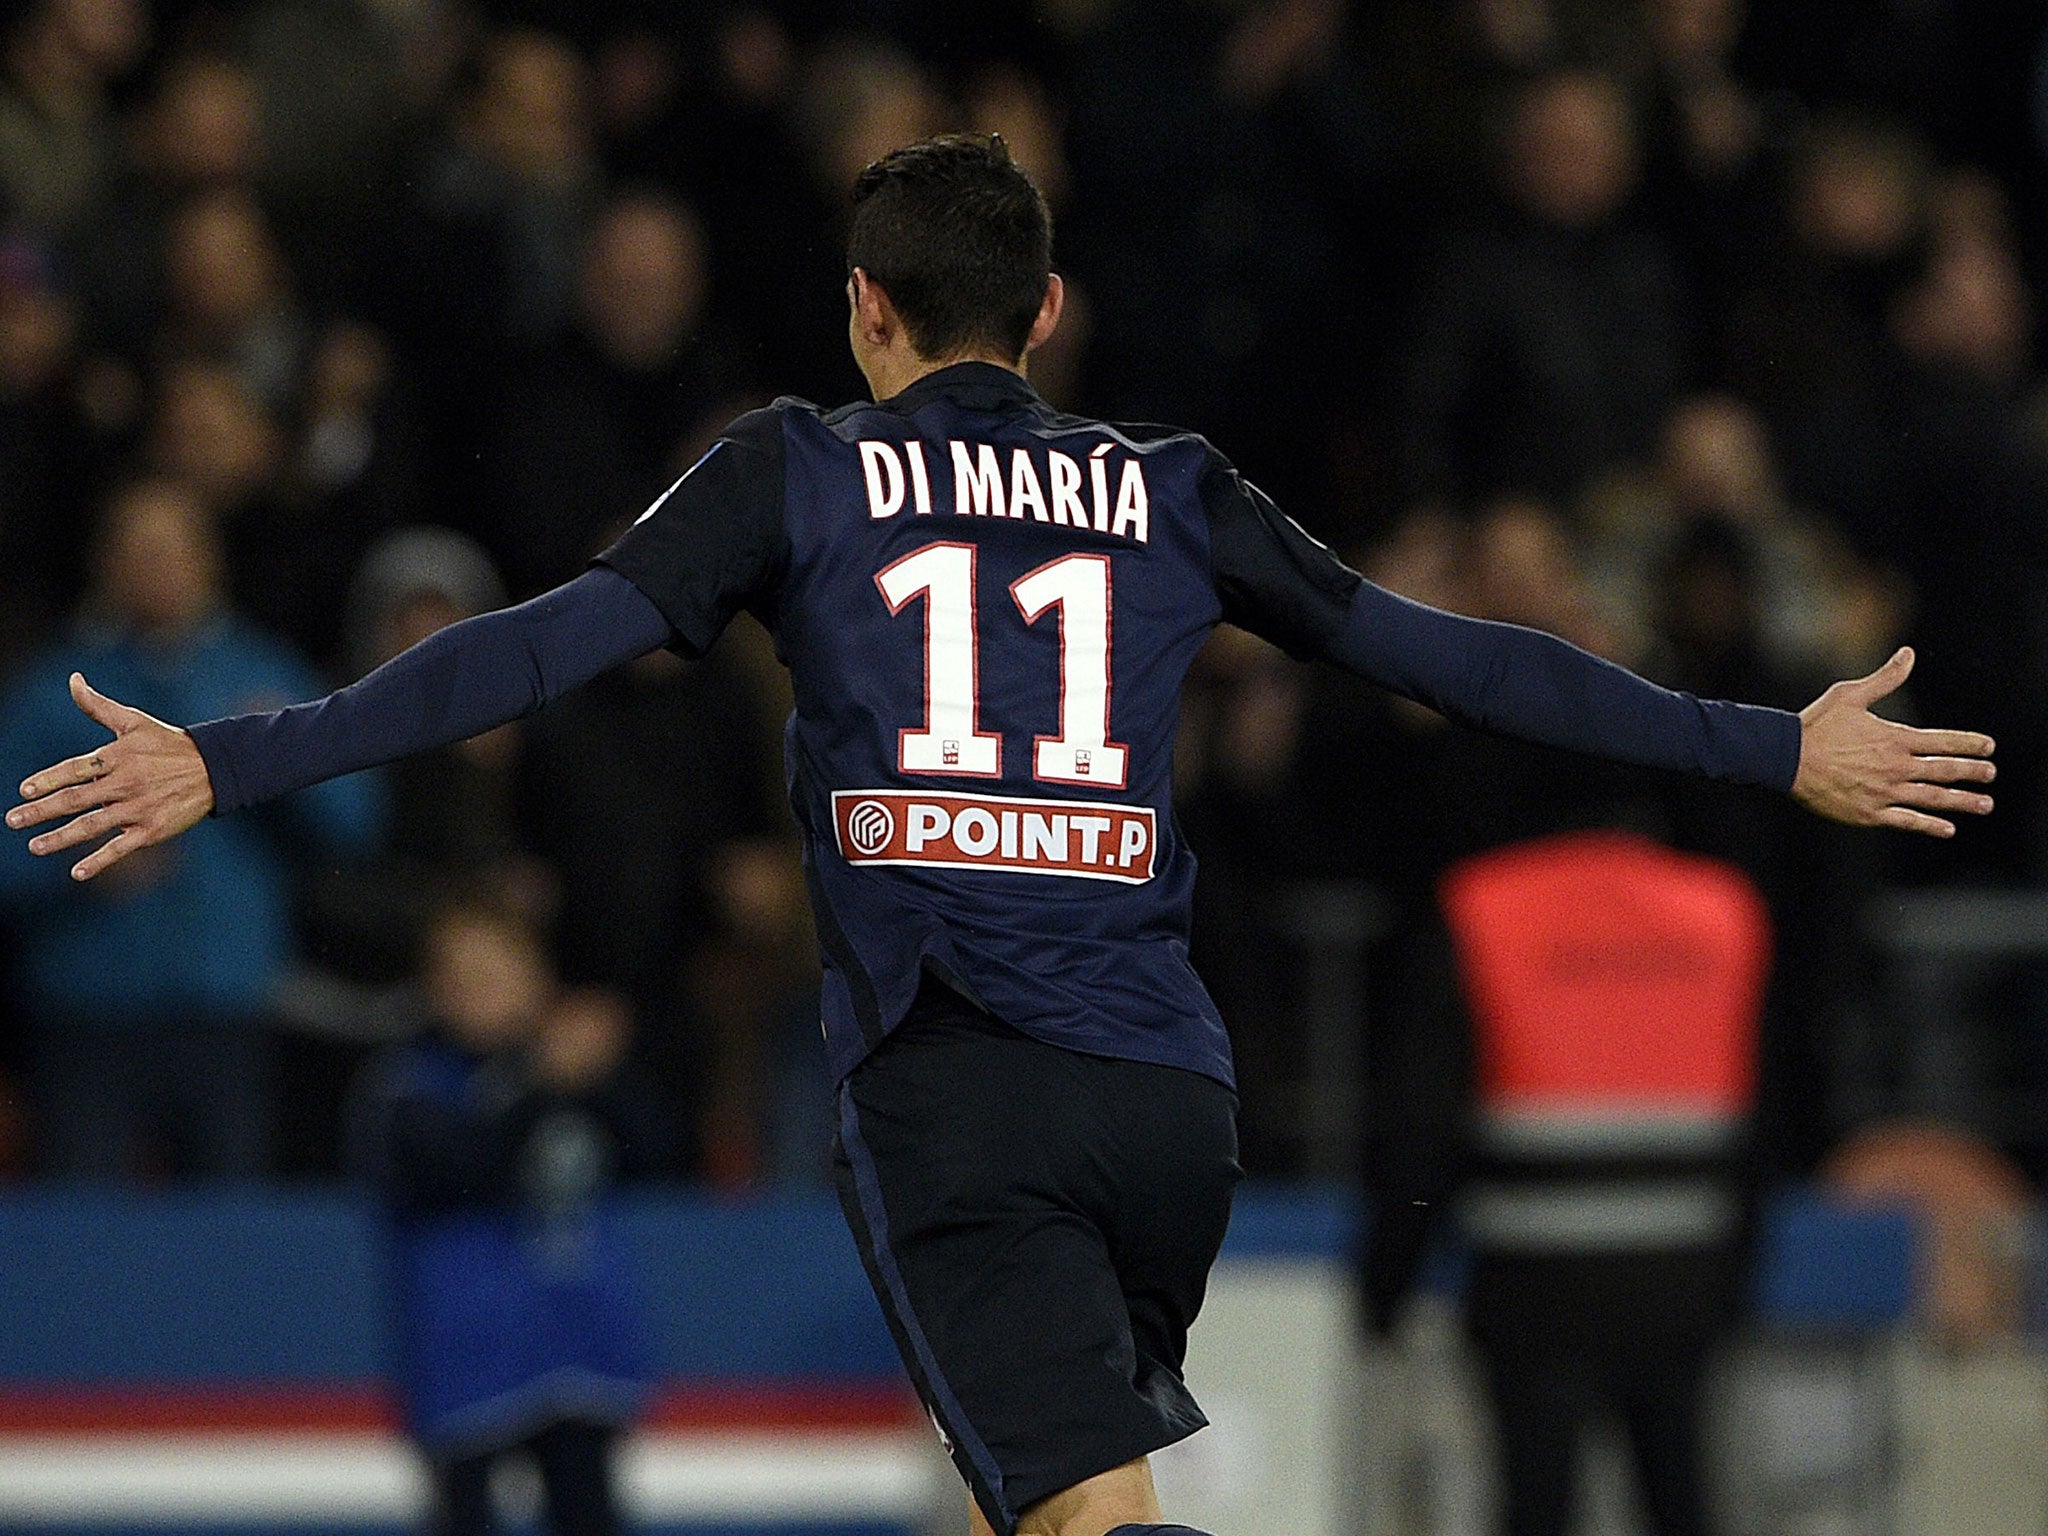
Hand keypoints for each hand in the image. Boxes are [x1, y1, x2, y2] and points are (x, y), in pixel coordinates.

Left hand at [5, 674, 215, 879]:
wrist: (214, 769)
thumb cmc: (168, 743)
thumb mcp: (134, 721)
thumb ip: (97, 705)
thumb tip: (72, 679)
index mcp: (117, 757)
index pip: (74, 769)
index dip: (48, 780)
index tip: (24, 790)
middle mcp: (125, 783)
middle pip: (75, 799)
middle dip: (40, 811)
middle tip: (13, 820)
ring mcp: (138, 808)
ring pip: (91, 826)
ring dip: (60, 838)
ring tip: (34, 847)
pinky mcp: (152, 829)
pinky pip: (120, 847)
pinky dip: (98, 861)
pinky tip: (76, 873)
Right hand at [1793, 647, 1994, 836]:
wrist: (1786, 759)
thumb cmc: (1815, 725)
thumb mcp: (1850, 695)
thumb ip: (1885, 678)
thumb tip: (1909, 654)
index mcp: (1894, 739)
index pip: (1942, 742)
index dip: (1969, 744)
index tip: (1989, 747)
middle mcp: (1896, 767)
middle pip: (1945, 771)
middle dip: (1972, 772)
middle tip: (1990, 773)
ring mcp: (1885, 792)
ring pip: (1934, 798)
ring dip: (1963, 801)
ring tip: (1984, 804)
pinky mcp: (1870, 813)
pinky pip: (1908, 821)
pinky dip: (1930, 826)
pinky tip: (1948, 829)